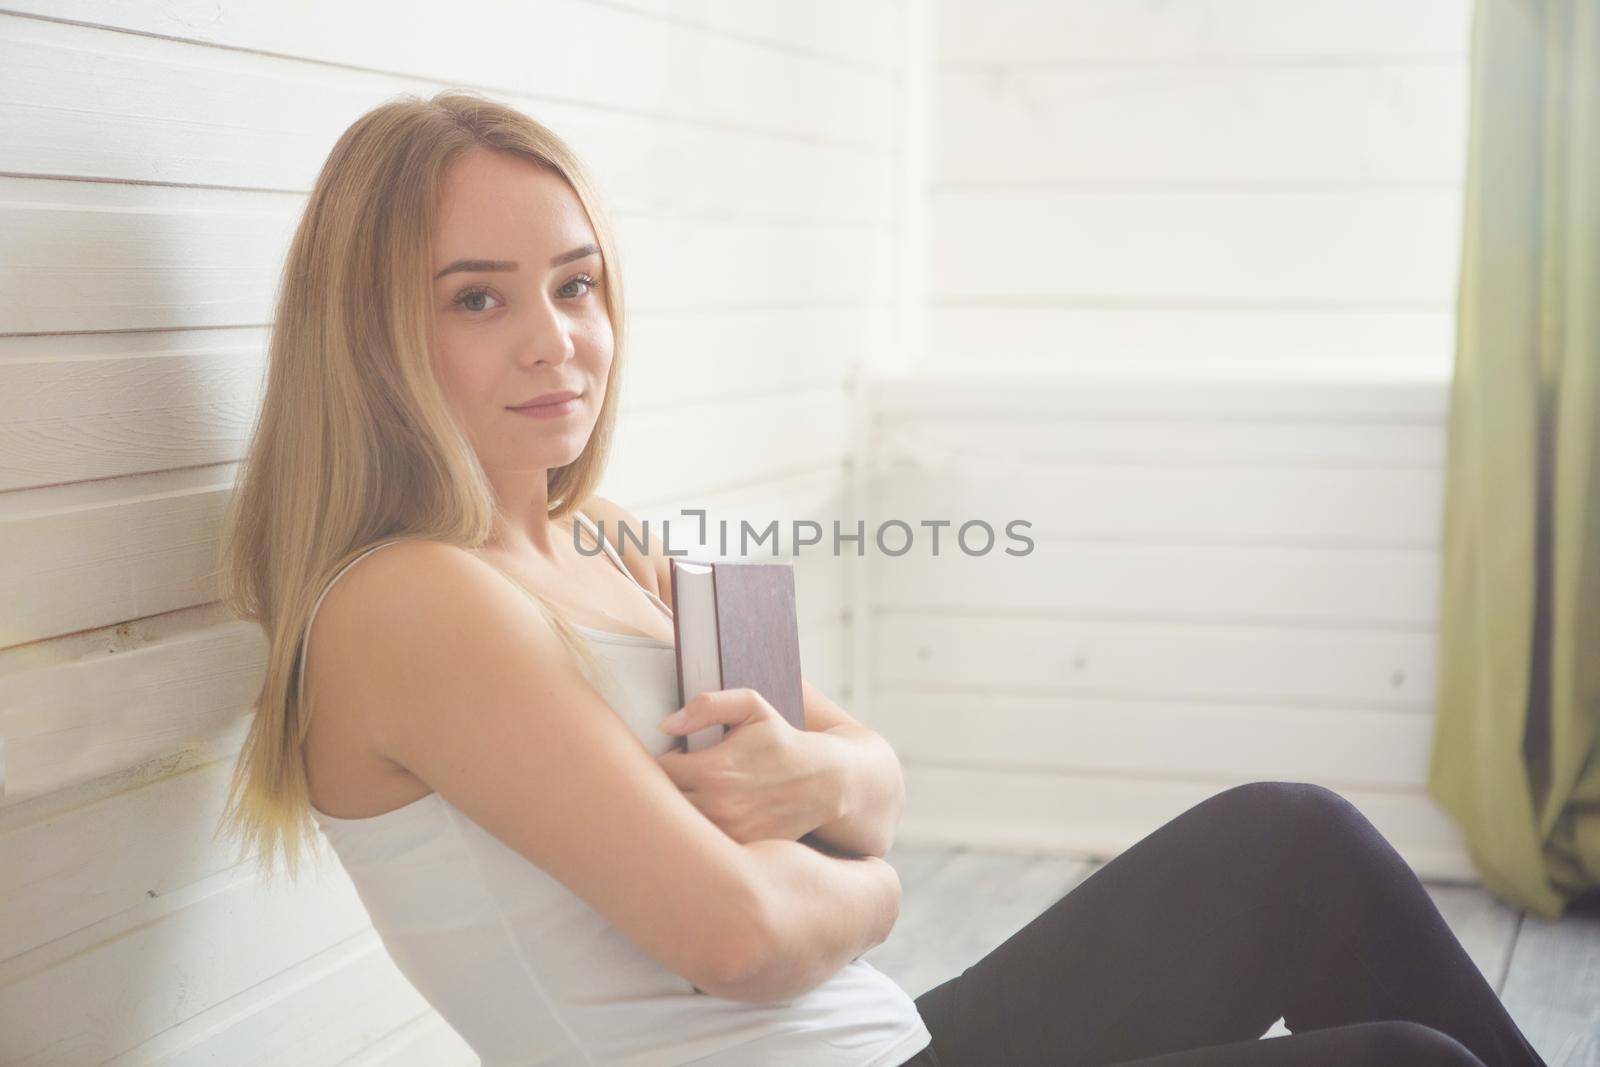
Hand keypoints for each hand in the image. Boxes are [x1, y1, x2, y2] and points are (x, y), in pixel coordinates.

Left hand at [655, 688, 838, 844]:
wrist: (825, 782)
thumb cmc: (782, 741)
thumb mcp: (752, 707)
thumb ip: (708, 705)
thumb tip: (666, 725)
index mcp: (714, 769)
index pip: (656, 772)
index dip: (652, 765)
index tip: (667, 760)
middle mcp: (719, 805)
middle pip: (659, 805)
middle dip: (656, 792)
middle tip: (668, 781)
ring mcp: (729, 833)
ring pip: (677, 829)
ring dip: (674, 815)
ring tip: (684, 800)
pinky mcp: (740, 850)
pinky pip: (701, 848)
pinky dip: (696, 835)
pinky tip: (703, 821)